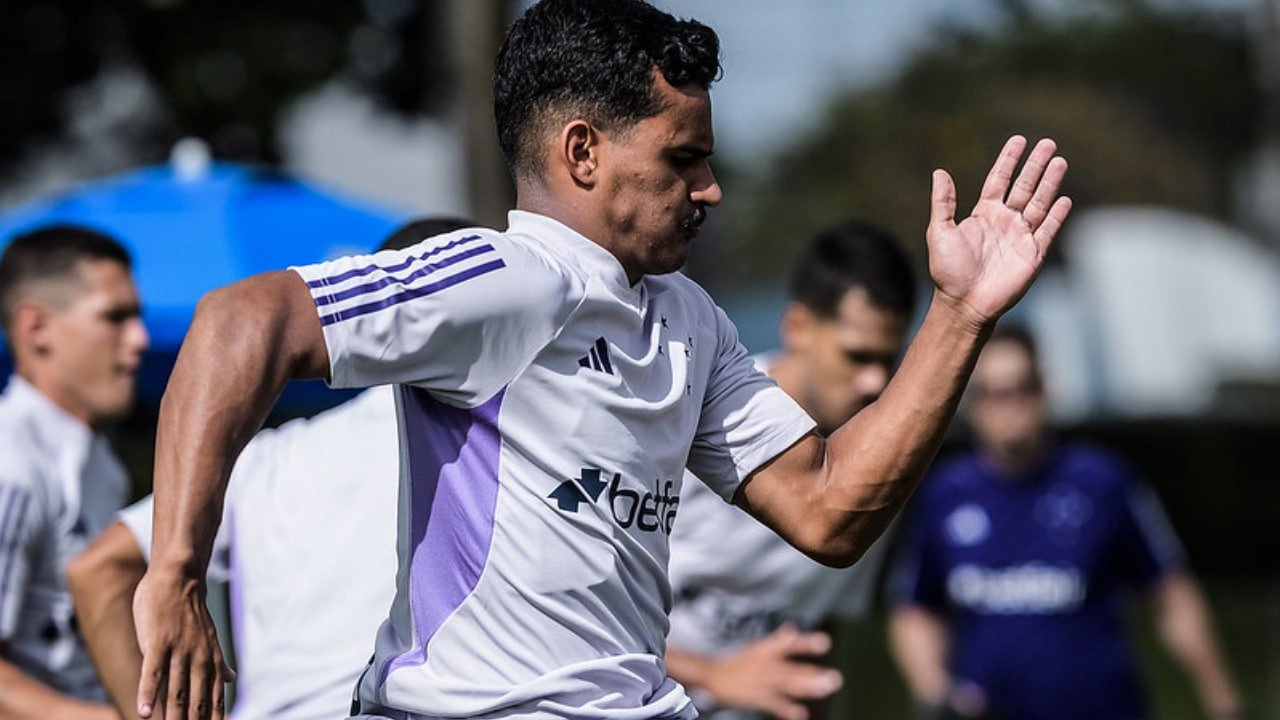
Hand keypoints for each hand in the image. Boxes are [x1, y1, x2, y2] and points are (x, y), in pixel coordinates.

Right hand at [132, 569, 234, 719]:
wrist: (179, 578)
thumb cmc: (190, 612)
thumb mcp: (210, 639)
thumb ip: (219, 663)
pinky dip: (148, 694)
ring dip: (173, 718)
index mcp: (211, 661)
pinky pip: (152, 673)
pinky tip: (144, 713)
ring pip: (177, 692)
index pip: (215, 701)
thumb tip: (232, 679)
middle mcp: (198, 659)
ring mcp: (178, 651)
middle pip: (197, 702)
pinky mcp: (157, 643)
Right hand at [701, 625, 842, 719]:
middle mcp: (765, 664)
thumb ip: (777, 641)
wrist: (713, 676)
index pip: (788, 644)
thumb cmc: (739, 662)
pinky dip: (786, 709)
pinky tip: (799, 713)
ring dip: (806, 687)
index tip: (825, 642)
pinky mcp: (755, 697)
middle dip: (812, 673)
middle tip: (835, 678)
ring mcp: (760, 681)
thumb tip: (792, 630)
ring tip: (824, 689)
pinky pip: (773, 703)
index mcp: (766, 650)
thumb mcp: (757, 648)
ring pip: (785, 685)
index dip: (806, 643)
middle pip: (791, 668)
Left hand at [927, 136, 1071, 328]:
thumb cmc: (948, 270)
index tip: (1019, 140)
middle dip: (1036, 165)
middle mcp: (1005, 221)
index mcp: (984, 214)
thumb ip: (943, 202)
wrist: (964, 303)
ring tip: (1060, 161)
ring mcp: (1021, 236)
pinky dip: (1057, 215)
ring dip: (1050, 183)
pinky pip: (1048, 230)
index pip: (999, 180)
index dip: (1009, 160)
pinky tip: (1064, 198)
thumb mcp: (940, 231)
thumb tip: (939, 172)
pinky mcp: (1033, 254)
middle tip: (1048, 143)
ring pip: (1039, 203)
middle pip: (1025, 186)